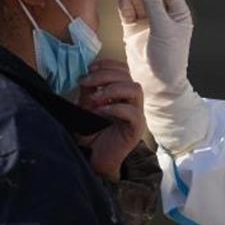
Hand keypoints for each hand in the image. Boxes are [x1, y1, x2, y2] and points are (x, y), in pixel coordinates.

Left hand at [76, 59, 144, 181]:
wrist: (96, 159)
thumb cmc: (93, 134)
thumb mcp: (86, 107)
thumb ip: (88, 92)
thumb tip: (86, 76)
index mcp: (123, 94)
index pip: (123, 70)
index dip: (108, 65)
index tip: (90, 68)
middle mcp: (132, 101)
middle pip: (128, 76)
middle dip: (105, 75)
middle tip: (86, 82)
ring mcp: (137, 114)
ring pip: (135, 89)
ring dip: (112, 88)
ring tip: (95, 97)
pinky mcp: (137, 129)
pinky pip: (133, 112)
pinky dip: (115, 107)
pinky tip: (100, 111)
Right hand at [117, 0, 208, 154]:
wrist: (157, 84)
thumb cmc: (168, 59)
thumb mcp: (164, 30)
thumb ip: (155, 7)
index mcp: (178, 13)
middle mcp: (164, 14)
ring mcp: (148, 20)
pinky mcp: (134, 28)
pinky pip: (128, 11)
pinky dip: (124, 4)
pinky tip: (122, 1)